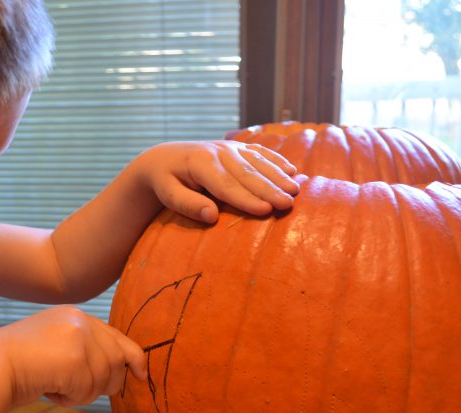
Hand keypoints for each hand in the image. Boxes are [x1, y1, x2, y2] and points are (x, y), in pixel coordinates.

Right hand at [0, 306, 145, 406]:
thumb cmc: (18, 364)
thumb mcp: (54, 345)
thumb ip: (85, 350)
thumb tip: (123, 371)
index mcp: (76, 316)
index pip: (117, 337)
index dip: (134, 358)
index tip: (142, 375)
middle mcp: (81, 322)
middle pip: (117, 362)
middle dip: (101, 384)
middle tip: (71, 387)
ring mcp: (79, 338)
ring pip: (104, 380)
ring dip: (81, 393)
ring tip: (54, 384)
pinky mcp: (75, 358)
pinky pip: (88, 391)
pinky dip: (69, 399)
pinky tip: (49, 389)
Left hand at [135, 140, 299, 223]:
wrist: (165, 158)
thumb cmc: (166, 182)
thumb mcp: (167, 194)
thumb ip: (186, 204)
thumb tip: (211, 216)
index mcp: (201, 163)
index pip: (226, 185)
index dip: (246, 198)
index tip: (265, 211)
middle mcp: (219, 152)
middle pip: (248, 173)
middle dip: (269, 189)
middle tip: (288, 204)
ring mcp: (230, 147)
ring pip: (258, 162)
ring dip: (278, 176)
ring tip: (295, 190)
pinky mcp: (238, 148)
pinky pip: (260, 152)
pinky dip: (277, 161)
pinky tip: (292, 170)